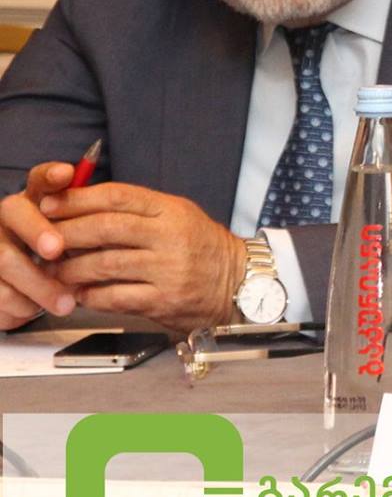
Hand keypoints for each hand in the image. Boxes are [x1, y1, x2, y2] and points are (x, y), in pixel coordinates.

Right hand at [0, 161, 82, 328]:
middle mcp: (9, 217)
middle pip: (14, 211)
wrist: (25, 294)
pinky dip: (20, 303)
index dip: (51, 175)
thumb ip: (88, 228)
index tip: (66, 173)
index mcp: (35, 202)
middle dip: (37, 230)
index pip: (40, 179)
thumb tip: (116, 221)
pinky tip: (35, 310)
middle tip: (57, 248)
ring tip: (65, 303)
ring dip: (37, 282)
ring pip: (5, 257)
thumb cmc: (57, 261)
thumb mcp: (75, 242)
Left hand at [42, 183, 242, 332]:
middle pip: (106, 228)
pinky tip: (83, 293)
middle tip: (46, 240)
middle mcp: (171, 237)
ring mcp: (169, 270)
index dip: (78, 199)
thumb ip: (137, 210)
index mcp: (172, 211)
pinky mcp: (165, 300)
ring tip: (58, 270)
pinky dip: (91, 295)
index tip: (51, 205)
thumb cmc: (203, 248)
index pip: (118, 196)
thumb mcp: (178, 216)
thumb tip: (83, 207)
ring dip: (73, 268)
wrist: (240, 283)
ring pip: (105, 264)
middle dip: (68, 234)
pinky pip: (115, 297)